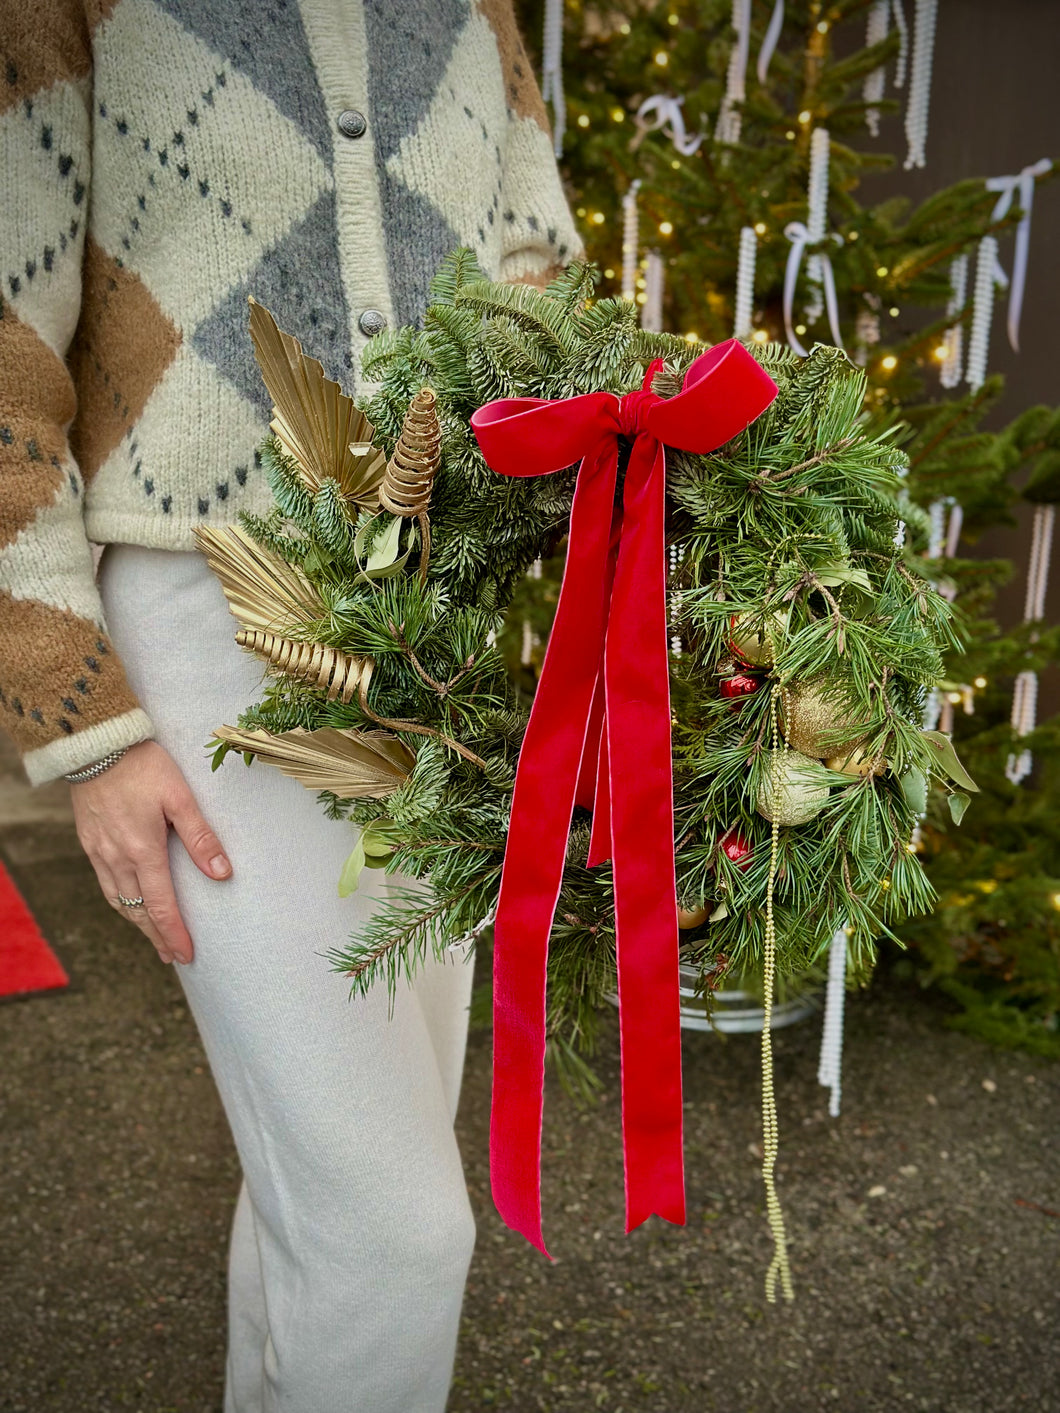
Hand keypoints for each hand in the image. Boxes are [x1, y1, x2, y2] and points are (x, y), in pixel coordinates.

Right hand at [69, 739, 231, 965]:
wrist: (96, 744)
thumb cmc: (143, 766)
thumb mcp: (180, 797)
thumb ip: (201, 837)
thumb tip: (222, 873)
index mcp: (142, 850)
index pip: (160, 905)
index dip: (174, 933)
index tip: (187, 955)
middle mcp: (117, 857)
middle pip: (137, 910)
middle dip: (156, 936)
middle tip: (173, 957)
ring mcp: (99, 851)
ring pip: (118, 899)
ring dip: (136, 922)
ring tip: (154, 937)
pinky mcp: (89, 841)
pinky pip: (105, 882)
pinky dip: (119, 901)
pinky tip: (128, 902)